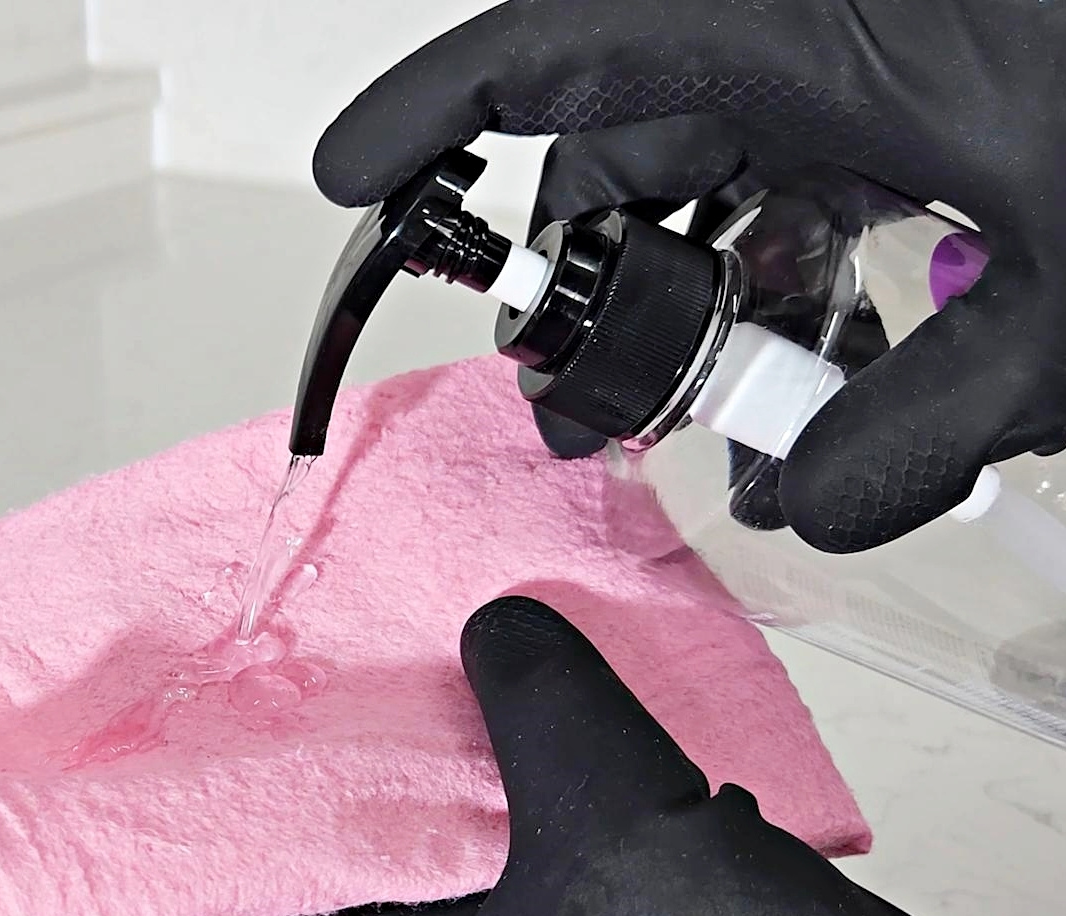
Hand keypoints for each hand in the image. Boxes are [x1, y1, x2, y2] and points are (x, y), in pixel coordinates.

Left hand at [248, 596, 1064, 915]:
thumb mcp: (617, 836)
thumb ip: (544, 713)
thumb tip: (497, 633)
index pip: (300, 907)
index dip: (277, 814)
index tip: (277, 722)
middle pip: (402, 857)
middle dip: (406, 758)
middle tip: (392, 662)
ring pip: (502, 844)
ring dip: (506, 756)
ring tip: (491, 662)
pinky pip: (586, 847)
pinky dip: (587, 779)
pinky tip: (599, 715)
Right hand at [313, 1, 1065, 551]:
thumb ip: (911, 433)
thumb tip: (808, 514)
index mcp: (813, 30)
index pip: (559, 50)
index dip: (435, 114)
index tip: (356, 179)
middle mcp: (815, 31)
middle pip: (626, 151)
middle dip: (587, 291)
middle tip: (573, 411)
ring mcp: (862, 65)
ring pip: (713, 183)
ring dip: (701, 311)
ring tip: (713, 428)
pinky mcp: (912, 102)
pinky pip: (800, 189)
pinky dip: (792, 288)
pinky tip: (819, 390)